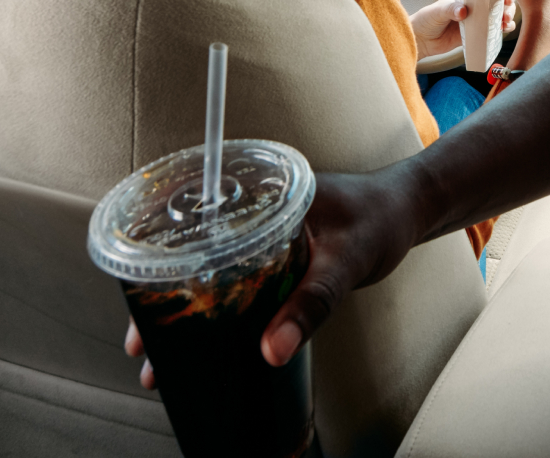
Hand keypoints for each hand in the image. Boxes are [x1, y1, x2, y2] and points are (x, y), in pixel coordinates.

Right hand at [119, 171, 421, 376]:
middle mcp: (252, 210)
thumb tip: (273, 350)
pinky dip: (218, 309)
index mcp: (259, 193)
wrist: (410, 210)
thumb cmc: (382, 217)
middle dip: (162, 302)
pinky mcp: (274, 255)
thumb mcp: (346, 260)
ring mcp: (261, 233)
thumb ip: (312, 303)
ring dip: (186, 310)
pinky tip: (206, 341)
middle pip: (189, 255)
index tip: (138, 311)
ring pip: (209, 273)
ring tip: (162, 356)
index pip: (190, 226)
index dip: (155, 268)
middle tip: (141, 346)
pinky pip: (235, 282)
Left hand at [409, 0, 518, 60]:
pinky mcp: (479, 31)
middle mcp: (475, 3)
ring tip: (506, 19)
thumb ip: (450, 10)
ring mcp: (478, 17)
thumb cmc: (426, 20)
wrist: (422, 40)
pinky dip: (504, 27)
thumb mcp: (437, 11)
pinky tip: (505, 28)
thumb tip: (463, 11)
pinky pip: (496, 28)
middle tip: (507, 4)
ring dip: (508, 13)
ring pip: (500, 11)